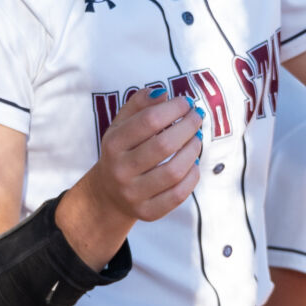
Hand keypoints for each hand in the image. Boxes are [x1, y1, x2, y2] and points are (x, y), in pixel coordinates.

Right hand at [78, 89, 203, 228]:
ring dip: (193, 150)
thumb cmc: (122, 152)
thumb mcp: (122, 125)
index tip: (186, 102)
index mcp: (113, 144)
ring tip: (197, 138)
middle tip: (197, 117)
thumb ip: (139, 105)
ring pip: (174, 171)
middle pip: (164, 145)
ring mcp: (133, 194)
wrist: (108, 194)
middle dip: (188, 126)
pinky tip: (193, 163)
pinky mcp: (148, 212)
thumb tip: (163, 93)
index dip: (173, 108)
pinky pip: (179, 194)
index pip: (149, 120)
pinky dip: (192, 176)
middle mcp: (120, 170)